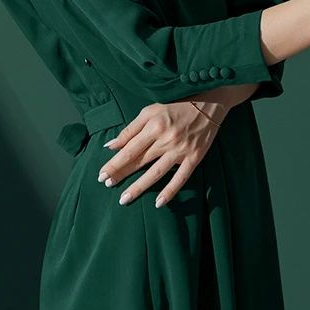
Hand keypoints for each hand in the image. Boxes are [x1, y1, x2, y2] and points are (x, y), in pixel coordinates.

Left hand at [97, 100, 227, 207]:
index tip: (101, 175)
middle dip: (122, 174)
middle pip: (140, 161)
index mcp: (154, 126)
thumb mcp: (150, 112)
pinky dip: (170, 191)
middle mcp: (166, 139)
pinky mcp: (194, 157)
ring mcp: (181, 150)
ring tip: (125, 199)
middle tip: (107, 186)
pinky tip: (159, 203)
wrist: (207, 106)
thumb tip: (111, 145)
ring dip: (139, 187)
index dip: (114, 163)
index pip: (129, 149)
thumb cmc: (175, 108)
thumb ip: (131, 129)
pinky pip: (181, 178)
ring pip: (156, 173)